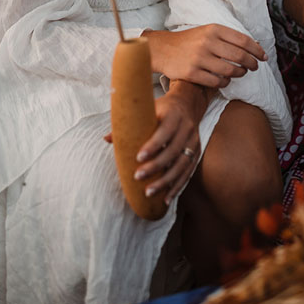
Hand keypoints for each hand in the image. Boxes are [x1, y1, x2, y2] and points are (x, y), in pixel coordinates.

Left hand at [132, 86, 202, 205]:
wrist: (186, 104)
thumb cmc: (161, 109)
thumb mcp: (148, 109)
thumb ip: (130, 124)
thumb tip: (106, 138)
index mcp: (174, 115)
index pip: (165, 131)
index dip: (153, 145)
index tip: (138, 158)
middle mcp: (187, 128)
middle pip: (173, 150)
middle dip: (156, 166)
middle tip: (138, 177)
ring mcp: (194, 141)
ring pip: (182, 164)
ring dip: (166, 181)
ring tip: (149, 192)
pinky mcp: (197, 152)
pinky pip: (188, 172)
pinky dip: (177, 186)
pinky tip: (166, 199)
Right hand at [145, 25, 266, 87]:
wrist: (163, 49)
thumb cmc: (189, 40)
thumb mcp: (208, 31)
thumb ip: (229, 37)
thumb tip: (254, 45)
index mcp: (214, 29)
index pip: (243, 40)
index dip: (257, 50)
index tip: (264, 57)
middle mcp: (207, 42)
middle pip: (239, 56)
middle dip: (252, 63)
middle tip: (255, 67)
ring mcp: (199, 58)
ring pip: (229, 71)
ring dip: (239, 74)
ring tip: (241, 73)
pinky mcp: (192, 73)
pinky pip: (216, 82)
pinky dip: (225, 83)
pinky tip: (226, 80)